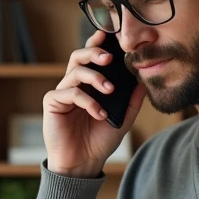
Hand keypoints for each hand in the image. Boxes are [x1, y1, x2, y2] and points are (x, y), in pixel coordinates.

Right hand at [42, 29, 147, 176]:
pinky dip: (88, 101)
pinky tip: (99, 114)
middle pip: (79, 56)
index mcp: (90, 84)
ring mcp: (63, 92)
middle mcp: (75, 84)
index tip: (110, 35)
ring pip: (75, 71)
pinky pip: (69, 92)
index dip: (98, 44)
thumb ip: (133, 98)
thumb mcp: (123, 117)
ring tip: (110, 90)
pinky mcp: (53, 102)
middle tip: (109, 57)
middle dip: (94, 52)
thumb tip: (145, 78)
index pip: (93, 58)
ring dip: (95, 77)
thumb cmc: (100, 140)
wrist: (84, 163)